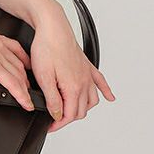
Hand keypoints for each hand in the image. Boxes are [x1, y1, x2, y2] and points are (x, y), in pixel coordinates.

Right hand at [0, 18, 34, 111]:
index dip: (23, 59)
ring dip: (26, 90)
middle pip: (20, 64)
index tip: (27, 67)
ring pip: (19, 75)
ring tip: (30, 101)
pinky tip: (26, 104)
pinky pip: (13, 84)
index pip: (15, 48)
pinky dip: (22, 95)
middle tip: (29, 89)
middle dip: (26, 78)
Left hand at [29, 8, 115, 133]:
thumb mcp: (43, 77)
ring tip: (72, 112)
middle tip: (55, 120)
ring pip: (92, 99)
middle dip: (68, 118)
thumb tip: (57, 115)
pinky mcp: (86, 65)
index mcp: (74, 87)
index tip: (50, 127)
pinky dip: (106, 91)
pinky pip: (100, 81)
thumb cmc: (47, 47)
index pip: (69, 115)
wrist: (52, 26)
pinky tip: (110, 97)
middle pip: (81, 110)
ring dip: (83, 108)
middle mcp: (84, 82)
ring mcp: (87, 74)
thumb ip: (52, 99)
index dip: (58, 124)